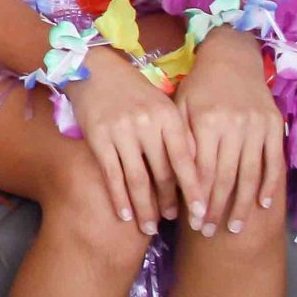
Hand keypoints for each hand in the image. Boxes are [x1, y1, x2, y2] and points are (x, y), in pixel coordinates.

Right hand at [62, 54, 201, 233]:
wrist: (93, 68)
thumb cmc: (133, 90)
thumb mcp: (162, 106)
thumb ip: (179, 135)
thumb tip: (197, 173)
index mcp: (168, 115)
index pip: (186, 160)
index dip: (195, 190)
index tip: (203, 213)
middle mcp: (147, 123)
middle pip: (163, 174)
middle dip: (170, 203)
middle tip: (176, 223)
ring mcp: (121, 131)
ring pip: (138, 179)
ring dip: (145, 208)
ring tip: (150, 228)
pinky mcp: (98, 137)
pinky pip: (112, 175)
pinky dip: (119, 198)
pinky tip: (124, 215)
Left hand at [172, 30, 283, 234]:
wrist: (232, 58)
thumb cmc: (198, 86)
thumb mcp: (180, 108)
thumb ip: (180, 141)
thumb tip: (175, 179)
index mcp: (206, 121)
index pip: (202, 171)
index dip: (198, 199)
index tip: (192, 222)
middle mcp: (233, 125)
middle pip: (226, 177)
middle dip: (217, 208)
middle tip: (209, 232)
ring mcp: (257, 126)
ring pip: (251, 174)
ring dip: (244, 205)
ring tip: (236, 228)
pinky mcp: (274, 126)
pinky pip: (273, 161)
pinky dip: (270, 185)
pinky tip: (263, 205)